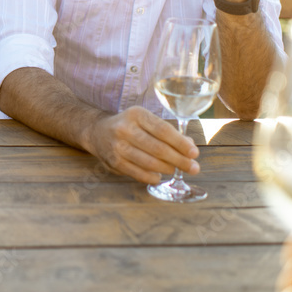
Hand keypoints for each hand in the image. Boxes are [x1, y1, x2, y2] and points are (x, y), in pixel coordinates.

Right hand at [85, 107, 199, 184]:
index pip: (163, 130)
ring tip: (176, 170)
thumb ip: (168, 132)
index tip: (194, 153)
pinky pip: (139, 174)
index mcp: (136, 114)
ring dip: (168, 169)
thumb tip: (190, 147)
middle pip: (158, 148)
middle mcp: (124, 129)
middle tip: (194, 168)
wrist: (97, 132)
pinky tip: (160, 175)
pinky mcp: (113, 162)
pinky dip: (153, 177)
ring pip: (150, 163)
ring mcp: (117, 146)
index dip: (181, 143)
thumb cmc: (129, 126)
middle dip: (179, 160)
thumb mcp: (145, 121)